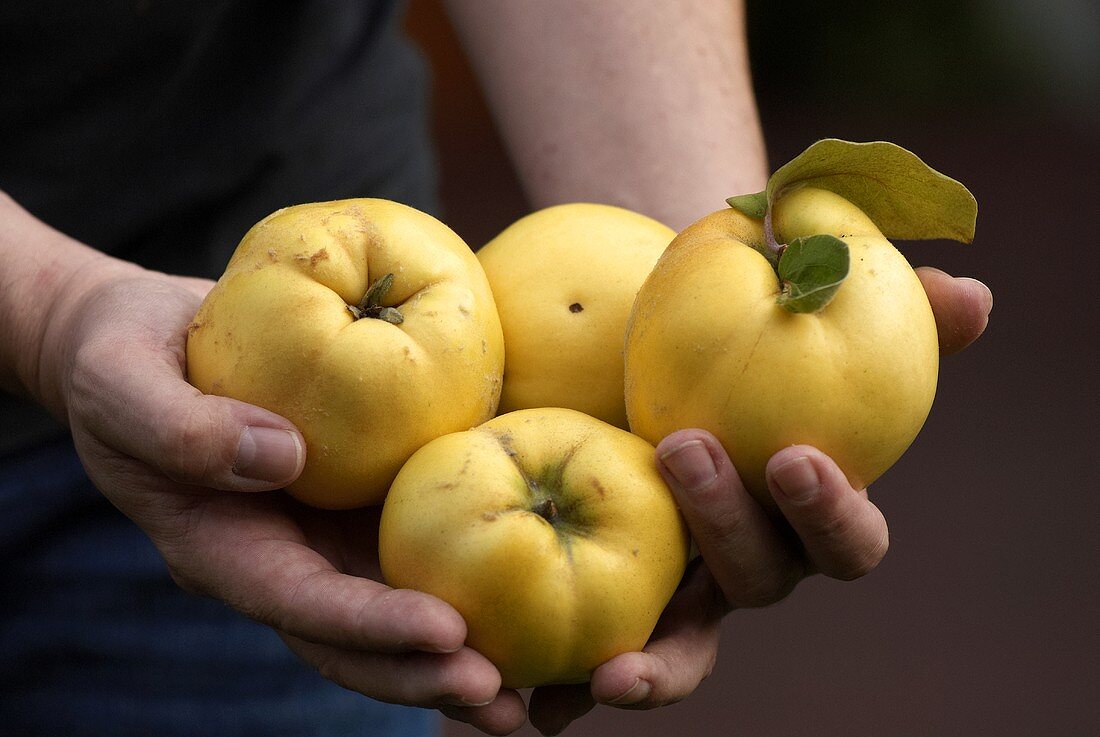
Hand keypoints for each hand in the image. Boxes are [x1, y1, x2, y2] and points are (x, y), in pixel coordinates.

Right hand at [47, 267, 512, 730]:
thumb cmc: (122, 358)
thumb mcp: (121, 382)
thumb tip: (283, 456)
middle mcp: (283, 557)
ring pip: (393, 608)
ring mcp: (324, 535)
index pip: (301, 604)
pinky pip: (417, 544)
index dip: (370, 627)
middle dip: (425, 674)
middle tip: (503, 699)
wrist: (154, 340)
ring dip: (458, 654)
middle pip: (355, 639)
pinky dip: (471, 573)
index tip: (446, 634)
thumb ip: (180, 426)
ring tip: (533, 686)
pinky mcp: (360, 500)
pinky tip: (531, 588)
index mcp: (223, 547)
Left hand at [516, 268, 991, 734]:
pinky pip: (602, 655)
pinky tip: (539, 709)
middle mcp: (751, 562)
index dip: (833, 513)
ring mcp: (681, 588)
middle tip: (685, 448)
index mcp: (804, 512)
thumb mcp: (796, 311)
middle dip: (731, 526)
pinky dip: (574, 690)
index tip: (798, 459)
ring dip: (656, 666)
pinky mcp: (614, 596)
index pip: (847, 539)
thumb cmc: (735, 338)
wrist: (639, 349)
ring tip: (607, 670)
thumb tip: (968, 296)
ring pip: (685, 650)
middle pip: (760, 582)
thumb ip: (881, 307)